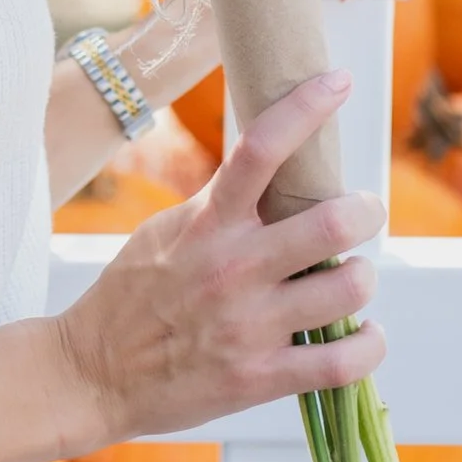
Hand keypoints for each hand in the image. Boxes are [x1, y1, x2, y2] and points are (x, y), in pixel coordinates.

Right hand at [53, 72, 385, 446]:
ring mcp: (249, 326)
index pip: (261, 149)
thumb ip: (218, 205)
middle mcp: (233, 268)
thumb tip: (271, 171)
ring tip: (353, 278)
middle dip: (365, 211)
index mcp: (207, 224)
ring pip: (348, 289)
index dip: (306, 107)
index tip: (338, 83)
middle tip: (364, 212)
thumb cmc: (129, 296)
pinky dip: (368, 346)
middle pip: (331, 222)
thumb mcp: (165, 232)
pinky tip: (364, 335)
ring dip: (363, 278)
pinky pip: (342, 363)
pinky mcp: (259, 378)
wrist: (93, 373)